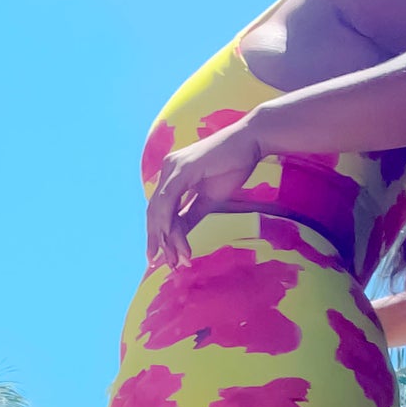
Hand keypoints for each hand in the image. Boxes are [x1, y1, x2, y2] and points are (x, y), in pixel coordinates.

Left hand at [146, 116, 263, 268]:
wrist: (251, 142)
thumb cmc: (233, 166)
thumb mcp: (208, 199)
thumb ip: (191, 216)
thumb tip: (178, 239)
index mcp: (172, 176)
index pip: (159, 211)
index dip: (158, 235)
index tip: (162, 258)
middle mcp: (167, 170)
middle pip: (154, 212)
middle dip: (156, 241)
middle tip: (157, 264)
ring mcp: (173, 168)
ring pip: (160, 210)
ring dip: (166, 238)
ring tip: (175, 259)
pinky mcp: (182, 169)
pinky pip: (169, 201)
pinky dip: (171, 224)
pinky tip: (176, 242)